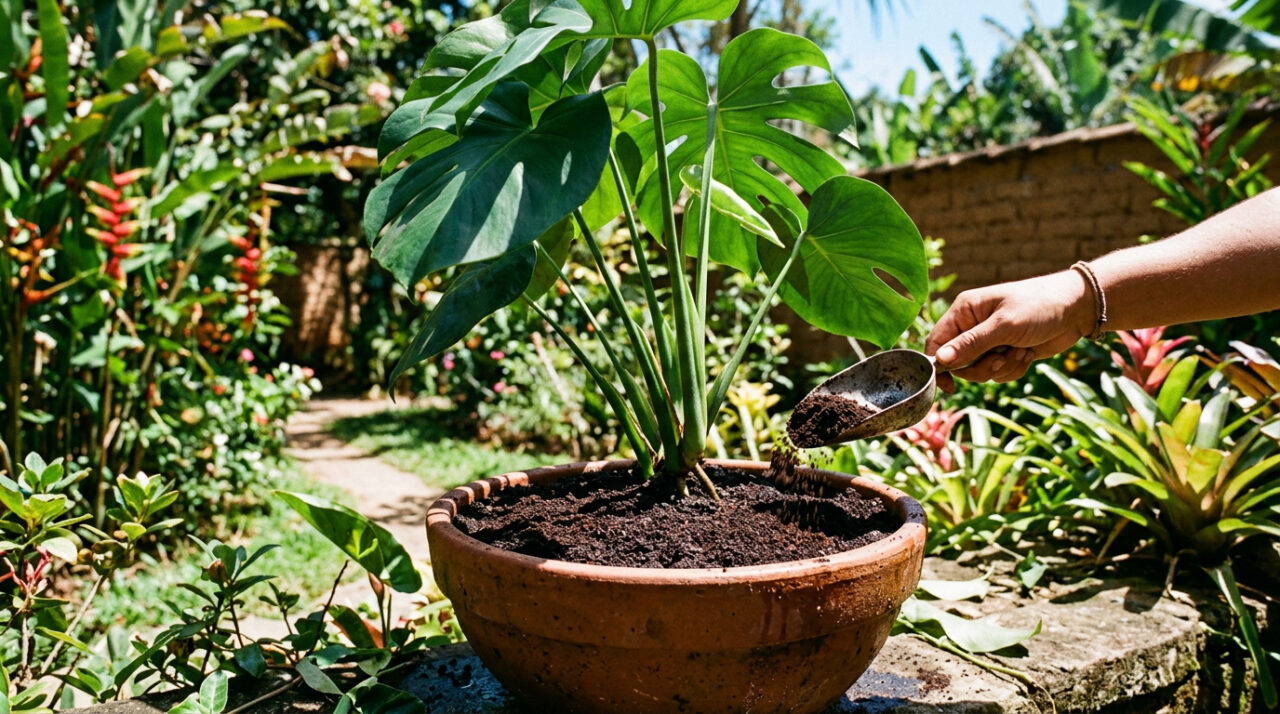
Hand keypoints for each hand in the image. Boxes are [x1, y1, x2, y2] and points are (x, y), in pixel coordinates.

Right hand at [925, 270, 1095, 391]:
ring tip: (1020, 351)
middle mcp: (973, 326)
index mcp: (965, 311)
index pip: (937, 342)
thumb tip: (940, 360)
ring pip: (980, 372)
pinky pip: (999, 374)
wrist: (1078, 309)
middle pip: (958, 363)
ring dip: (1002, 368)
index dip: (939, 365)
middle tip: (1001, 359)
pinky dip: (1014, 369)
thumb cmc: (1039, 306)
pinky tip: (1028, 353)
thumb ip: (971, 344)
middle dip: (981, 368)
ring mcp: (990, 341)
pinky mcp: (1006, 352)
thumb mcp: (1004, 325)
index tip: (949, 386)